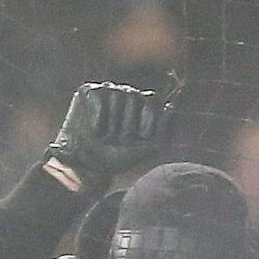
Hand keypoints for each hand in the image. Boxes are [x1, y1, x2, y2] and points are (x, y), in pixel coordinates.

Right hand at [45, 80, 173, 186]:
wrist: (87, 167)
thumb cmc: (119, 158)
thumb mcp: (148, 148)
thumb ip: (165, 129)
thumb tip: (171, 105)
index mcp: (144, 105)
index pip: (153, 101)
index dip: (147, 122)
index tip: (141, 139)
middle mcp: (127, 94)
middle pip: (136, 98)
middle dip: (129, 125)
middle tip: (119, 142)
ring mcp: (108, 91)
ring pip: (119, 98)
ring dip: (113, 125)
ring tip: (106, 138)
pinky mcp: (89, 92)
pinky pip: (100, 99)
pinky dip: (99, 119)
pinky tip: (96, 131)